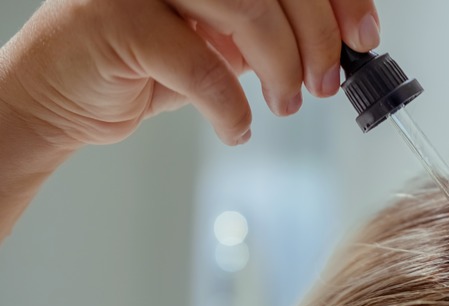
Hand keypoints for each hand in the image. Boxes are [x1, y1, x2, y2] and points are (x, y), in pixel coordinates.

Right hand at [1, 0, 379, 147]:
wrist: (62, 94)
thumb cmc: (145, 64)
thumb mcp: (221, 43)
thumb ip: (269, 35)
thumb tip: (336, 49)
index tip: (363, 37)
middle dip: (315, 38)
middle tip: (325, 82)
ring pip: (244, 10)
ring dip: (279, 67)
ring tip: (285, 103)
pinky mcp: (115, 21)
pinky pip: (199, 65)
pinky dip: (230, 106)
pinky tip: (237, 128)